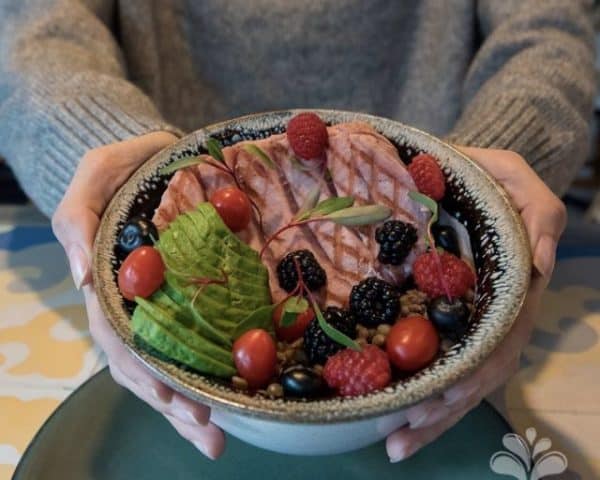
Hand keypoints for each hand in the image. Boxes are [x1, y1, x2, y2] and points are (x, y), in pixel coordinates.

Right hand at [52, 132, 225, 459]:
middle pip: (147, 365)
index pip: (120, 340)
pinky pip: (195, 337)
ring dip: (191, 402)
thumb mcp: (92, 178)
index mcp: (108, 285)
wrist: (151, 156)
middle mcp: (134, 304)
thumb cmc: (119, 167)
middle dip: (175, 403)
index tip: (173, 399)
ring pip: (170, 363)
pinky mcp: (187, 296)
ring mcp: (161, 304)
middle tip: (209, 433)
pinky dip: (207, 370)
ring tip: (217, 436)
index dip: (144, 372)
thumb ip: (77, 221)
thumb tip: (80, 278)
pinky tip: (230, 395)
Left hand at [386, 147, 566, 461]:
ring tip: (395, 444)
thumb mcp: (514, 178)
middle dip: (443, 409)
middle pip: (476, 373)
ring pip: (456, 378)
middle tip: (403, 435)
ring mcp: (468, 320)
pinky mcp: (442, 318)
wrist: (459, 176)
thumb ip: (537, 211)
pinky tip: (392, 416)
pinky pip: (436, 361)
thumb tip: (542, 261)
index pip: (502, 340)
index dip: (478, 372)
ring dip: (430, 415)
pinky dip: (421, 393)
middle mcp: (493, 313)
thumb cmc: (488, 177)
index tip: (446, 395)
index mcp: (513, 286)